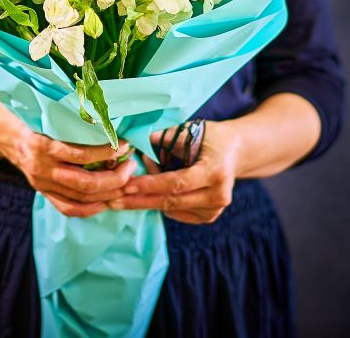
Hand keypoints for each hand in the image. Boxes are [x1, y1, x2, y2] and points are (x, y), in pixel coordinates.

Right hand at [0, 100, 136, 217]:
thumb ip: (67, 112)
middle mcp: (40, 168)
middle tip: (132, 165)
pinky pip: (68, 208)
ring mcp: (41, 183)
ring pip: (80, 198)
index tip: (124, 143)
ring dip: (109, 193)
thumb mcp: (41, 106)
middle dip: (115, 178)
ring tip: (126, 180)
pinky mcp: (42, 191)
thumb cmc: (23, 112)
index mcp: (40, 144)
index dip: (106, 151)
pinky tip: (107, 200)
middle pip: (84, 183)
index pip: (79, 154)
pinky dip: (90, 208)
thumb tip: (103, 108)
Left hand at [108, 121, 240, 223]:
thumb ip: (163, 137)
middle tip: (112, 199)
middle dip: (139, 200)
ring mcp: (215, 210)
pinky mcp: (209, 217)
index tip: (126, 185)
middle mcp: (218, 195)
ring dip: (149, 196)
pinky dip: (161, 200)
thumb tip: (133, 141)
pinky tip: (155, 184)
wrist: (237, 151)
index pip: (177, 183)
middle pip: (171, 201)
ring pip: (171, 208)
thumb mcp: (190, 131)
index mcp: (215, 171)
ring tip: (139, 176)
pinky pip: (176, 212)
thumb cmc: (209, 137)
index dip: (149, 185)